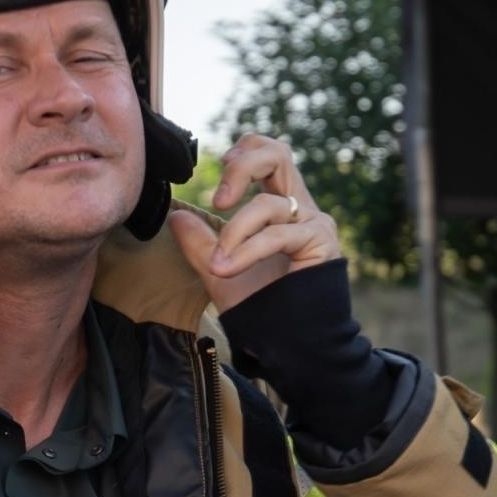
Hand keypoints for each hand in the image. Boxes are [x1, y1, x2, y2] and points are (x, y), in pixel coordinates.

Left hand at [167, 134, 341, 311]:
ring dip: (234, 233)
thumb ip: (198, 242)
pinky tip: (226, 269)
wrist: (291, 344)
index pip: (269, 154)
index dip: (244, 151)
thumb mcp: (219, 270)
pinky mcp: (321, 244)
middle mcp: (301, 208)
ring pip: (268, 204)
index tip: (219, 172)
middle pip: (278, 154)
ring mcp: (314, 224)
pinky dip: (246, 250)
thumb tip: (176, 215)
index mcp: (281, 205)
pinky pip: (277, 235)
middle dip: (241, 169)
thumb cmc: (261, 307)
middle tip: (217, 201)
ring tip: (217, 265)